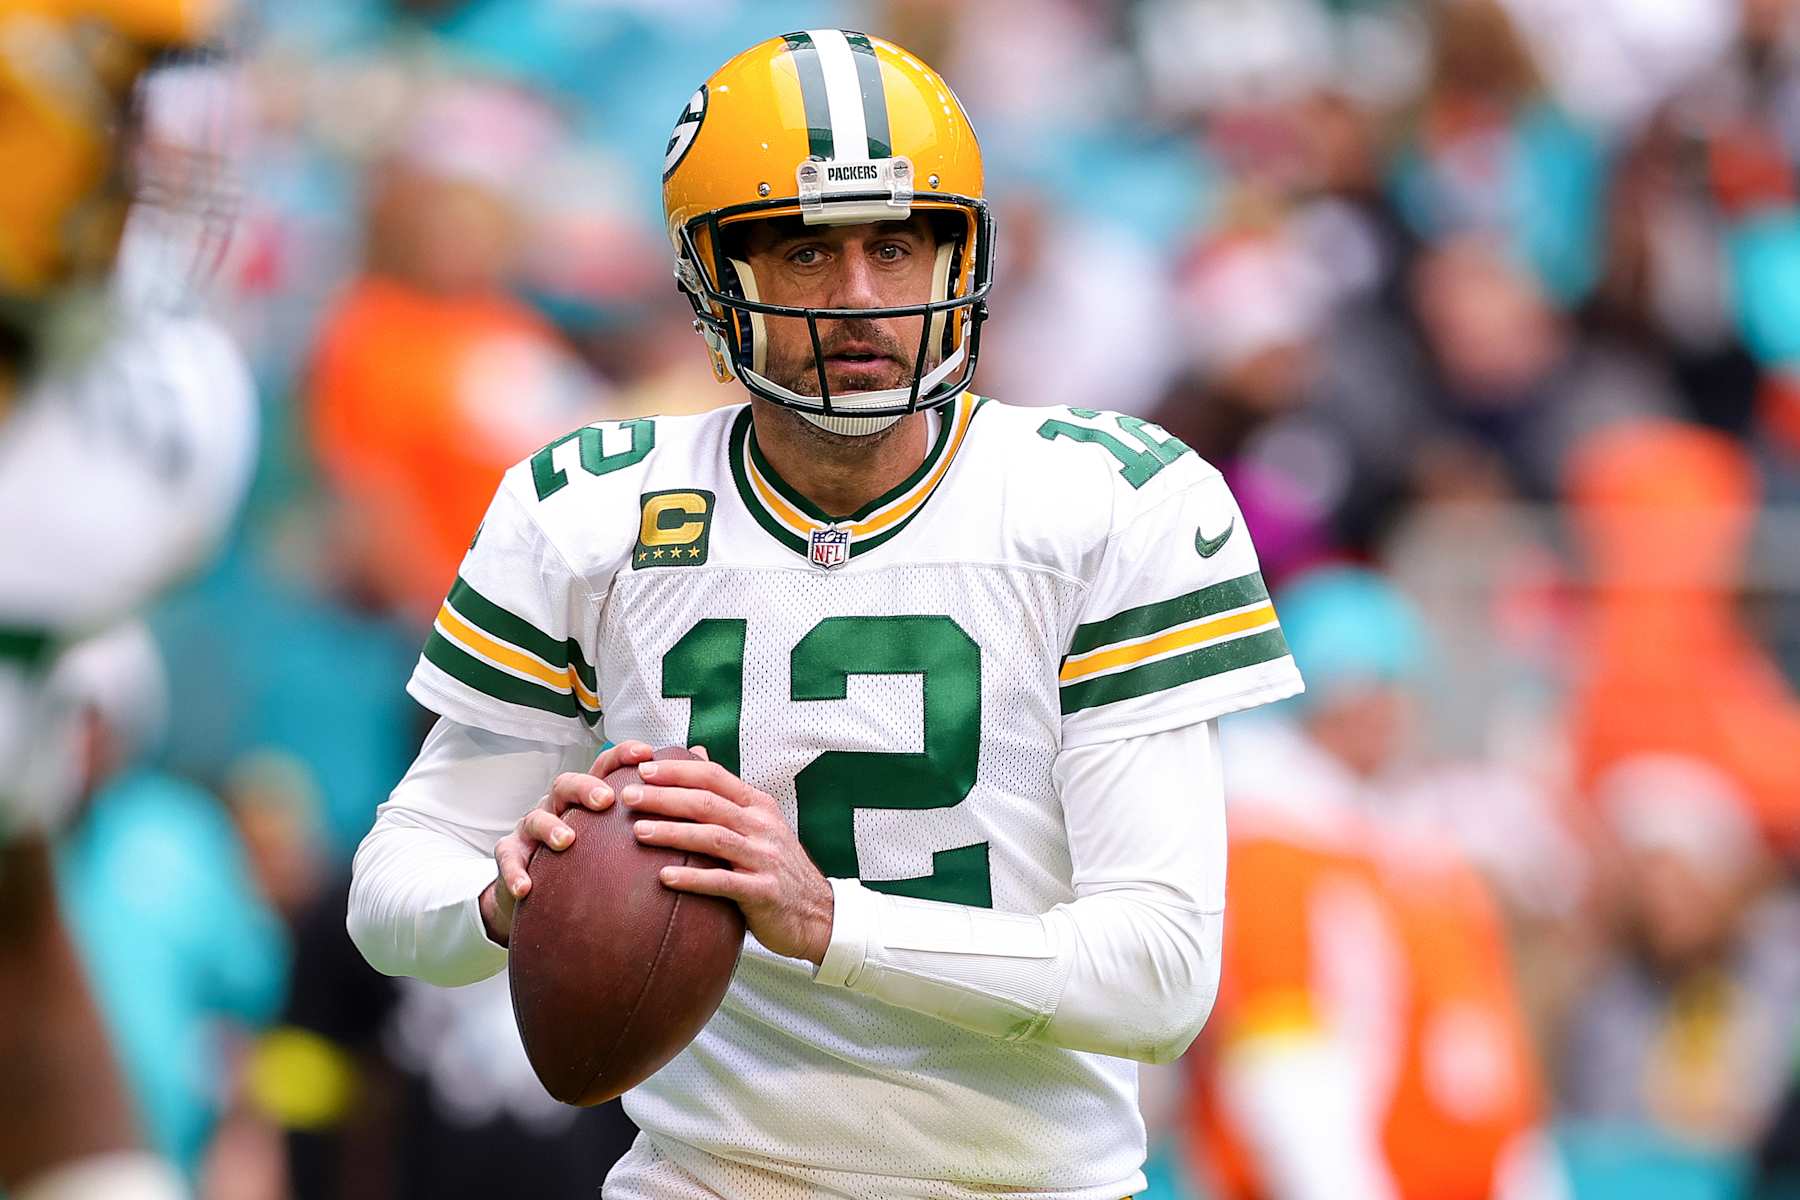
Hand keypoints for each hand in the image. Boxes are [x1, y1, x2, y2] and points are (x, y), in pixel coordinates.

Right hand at [479, 740, 655, 945]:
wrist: (543, 890)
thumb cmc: (590, 853)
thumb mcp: (619, 831)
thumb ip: (656, 806)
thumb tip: (699, 766)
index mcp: (587, 796)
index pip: (605, 767)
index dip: (622, 755)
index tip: (646, 752)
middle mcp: (558, 805)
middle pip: (567, 783)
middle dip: (585, 786)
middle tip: (605, 798)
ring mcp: (532, 829)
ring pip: (536, 818)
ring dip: (551, 827)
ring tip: (567, 840)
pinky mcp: (513, 856)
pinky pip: (510, 859)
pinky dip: (515, 872)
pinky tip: (527, 887)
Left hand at [623, 752, 834, 963]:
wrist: (817, 913)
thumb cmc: (778, 867)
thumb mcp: (760, 823)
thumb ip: (727, 793)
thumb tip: (697, 753)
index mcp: (759, 806)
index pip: (714, 777)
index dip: (678, 771)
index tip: (643, 769)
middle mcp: (763, 827)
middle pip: (708, 804)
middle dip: (665, 797)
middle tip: (629, 796)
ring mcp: (764, 858)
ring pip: (713, 838)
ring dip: (672, 833)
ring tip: (639, 832)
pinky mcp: (763, 892)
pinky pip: (722, 882)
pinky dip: (692, 879)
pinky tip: (663, 879)